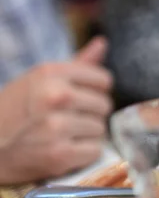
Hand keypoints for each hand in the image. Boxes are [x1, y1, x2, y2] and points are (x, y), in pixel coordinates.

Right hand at [0, 37, 112, 183]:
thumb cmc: (15, 112)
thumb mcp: (40, 80)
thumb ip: (77, 64)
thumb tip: (102, 42)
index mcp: (51, 72)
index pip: (104, 80)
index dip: (94, 92)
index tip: (77, 99)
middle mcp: (56, 96)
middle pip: (104, 105)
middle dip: (89, 115)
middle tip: (65, 120)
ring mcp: (57, 126)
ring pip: (100, 129)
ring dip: (86, 136)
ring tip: (60, 136)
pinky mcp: (59, 154)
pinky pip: (95, 150)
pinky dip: (83, 155)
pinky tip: (62, 151)